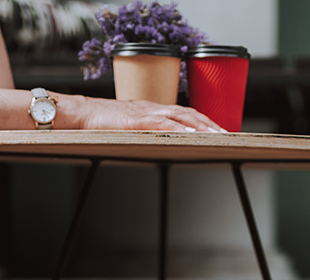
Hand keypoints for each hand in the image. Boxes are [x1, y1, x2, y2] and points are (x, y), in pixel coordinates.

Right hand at [61, 95, 223, 132]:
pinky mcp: (137, 119)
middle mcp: (154, 107)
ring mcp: (147, 112)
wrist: (81, 112)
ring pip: (181, 116)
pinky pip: (163, 123)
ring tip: (217, 135)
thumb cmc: (101, 121)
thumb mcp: (129, 126)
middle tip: (228, 134)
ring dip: (201, 126)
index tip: (219, 130)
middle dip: (210, 124)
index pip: (185, 113)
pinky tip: (192, 135)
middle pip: (189, 113)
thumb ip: (144, 131)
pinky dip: (180, 129)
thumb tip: (158, 143)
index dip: (204, 121)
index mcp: (153, 109)